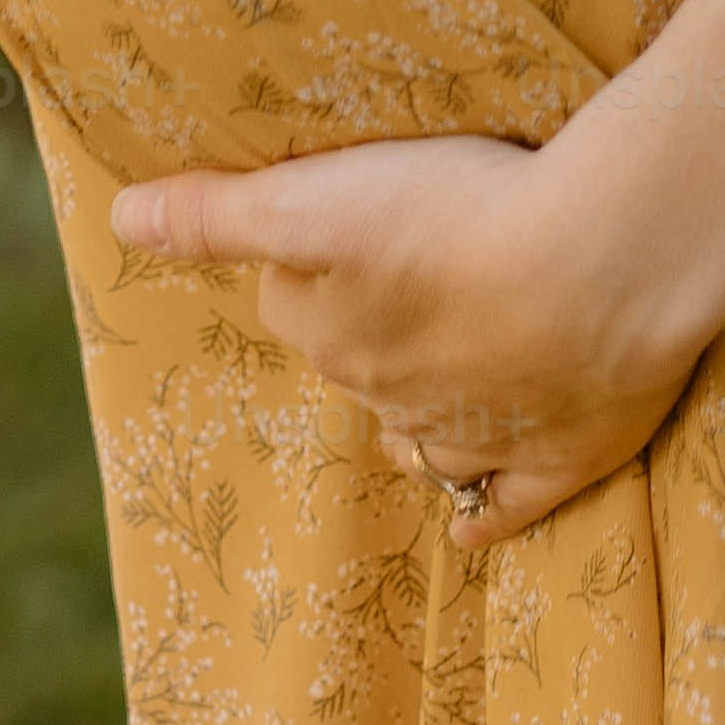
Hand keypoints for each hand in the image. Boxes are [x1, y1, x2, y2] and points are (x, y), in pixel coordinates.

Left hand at [106, 133, 723, 546]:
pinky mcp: (563, 456)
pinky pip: (509, 504)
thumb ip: (218, 215)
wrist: (602, 262)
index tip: (345, 227)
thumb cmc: (456, 215)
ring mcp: (482, 436)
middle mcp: (393, 398)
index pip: (294, 300)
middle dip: (373, 332)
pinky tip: (469, 527)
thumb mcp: (315, 198)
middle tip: (411, 280)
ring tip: (429, 388)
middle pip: (360, 366)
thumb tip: (121, 219)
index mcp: (333, 335)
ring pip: (425, 439)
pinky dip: (484, 514)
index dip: (314, 260)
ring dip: (419, 418)